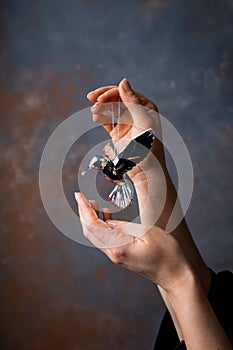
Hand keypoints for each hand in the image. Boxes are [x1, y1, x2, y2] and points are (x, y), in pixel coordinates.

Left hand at [75, 192, 191, 291]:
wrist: (175, 275)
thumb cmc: (167, 254)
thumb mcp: (148, 232)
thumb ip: (124, 226)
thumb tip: (108, 221)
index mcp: (118, 247)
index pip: (93, 226)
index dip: (84, 209)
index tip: (79, 195)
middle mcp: (113, 253)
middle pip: (90, 232)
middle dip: (83, 213)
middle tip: (81, 197)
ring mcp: (116, 256)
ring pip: (96, 236)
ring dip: (91, 219)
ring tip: (91, 203)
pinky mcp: (121, 256)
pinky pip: (105, 239)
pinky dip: (101, 226)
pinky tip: (105, 215)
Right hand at [87, 78, 166, 178]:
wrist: (145, 171)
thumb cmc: (148, 147)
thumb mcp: (143, 122)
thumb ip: (133, 102)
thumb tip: (123, 82)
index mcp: (146, 107)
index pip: (126, 93)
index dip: (112, 93)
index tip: (100, 98)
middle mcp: (136, 112)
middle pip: (117, 98)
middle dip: (104, 97)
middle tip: (91, 98)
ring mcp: (126, 122)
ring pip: (110, 108)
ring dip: (101, 107)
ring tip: (94, 112)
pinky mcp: (118, 132)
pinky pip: (107, 120)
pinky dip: (100, 117)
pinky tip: (96, 117)